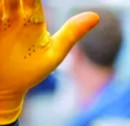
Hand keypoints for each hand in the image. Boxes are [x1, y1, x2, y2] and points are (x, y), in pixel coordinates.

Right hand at [0, 0, 97, 123]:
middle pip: (11, 0)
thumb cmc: (32, 71)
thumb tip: (96, 15)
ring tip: (5, 4)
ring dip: (2, 3)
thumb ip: (72, 33)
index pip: (32, 1)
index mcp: (32, 20)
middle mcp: (12, 18)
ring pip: (0, 6)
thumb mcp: (54, 52)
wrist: (6, 89)